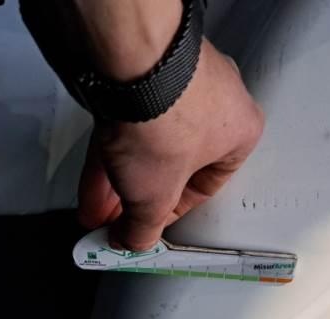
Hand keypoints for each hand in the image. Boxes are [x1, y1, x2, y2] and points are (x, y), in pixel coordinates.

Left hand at [77, 38, 264, 250]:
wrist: (134, 65)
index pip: (205, 186)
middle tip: (116, 220)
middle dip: (137, 200)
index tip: (146, 225)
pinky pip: (127, 122)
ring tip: (95, 208)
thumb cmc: (168, 120)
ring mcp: (178, 83)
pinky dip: (109, 155)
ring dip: (118, 182)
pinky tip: (90, 183)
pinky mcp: (142, 72)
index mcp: (239, 132)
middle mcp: (215, 103)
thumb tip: (135, 241)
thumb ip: (145, 227)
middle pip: (170, 167)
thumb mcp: (155, 196)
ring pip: (146, 145)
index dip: (168, 213)